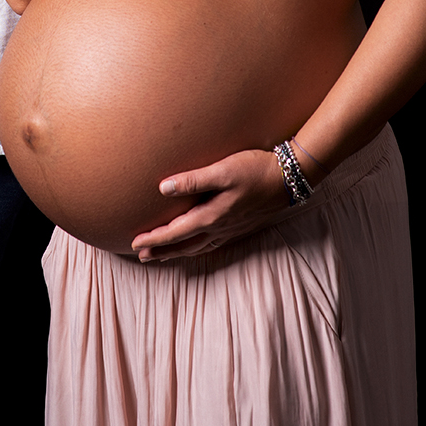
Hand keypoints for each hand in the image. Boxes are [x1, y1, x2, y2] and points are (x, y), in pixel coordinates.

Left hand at [131, 149, 289, 261]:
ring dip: (177, 252)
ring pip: (197, 247)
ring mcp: (231, 229)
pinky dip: (197, 249)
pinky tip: (195, 246)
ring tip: (161, 256)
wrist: (289, 177)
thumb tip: (163, 188)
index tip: (135, 243)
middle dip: (162, 250)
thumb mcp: (223, 170)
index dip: (155, 238)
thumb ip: (193, 180)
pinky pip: (211, 244)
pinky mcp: (239, 225)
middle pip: (184, 245)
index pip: (176, 232)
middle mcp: (220, 228)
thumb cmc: (255, 169)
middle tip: (140, 255)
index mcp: (212, 216)